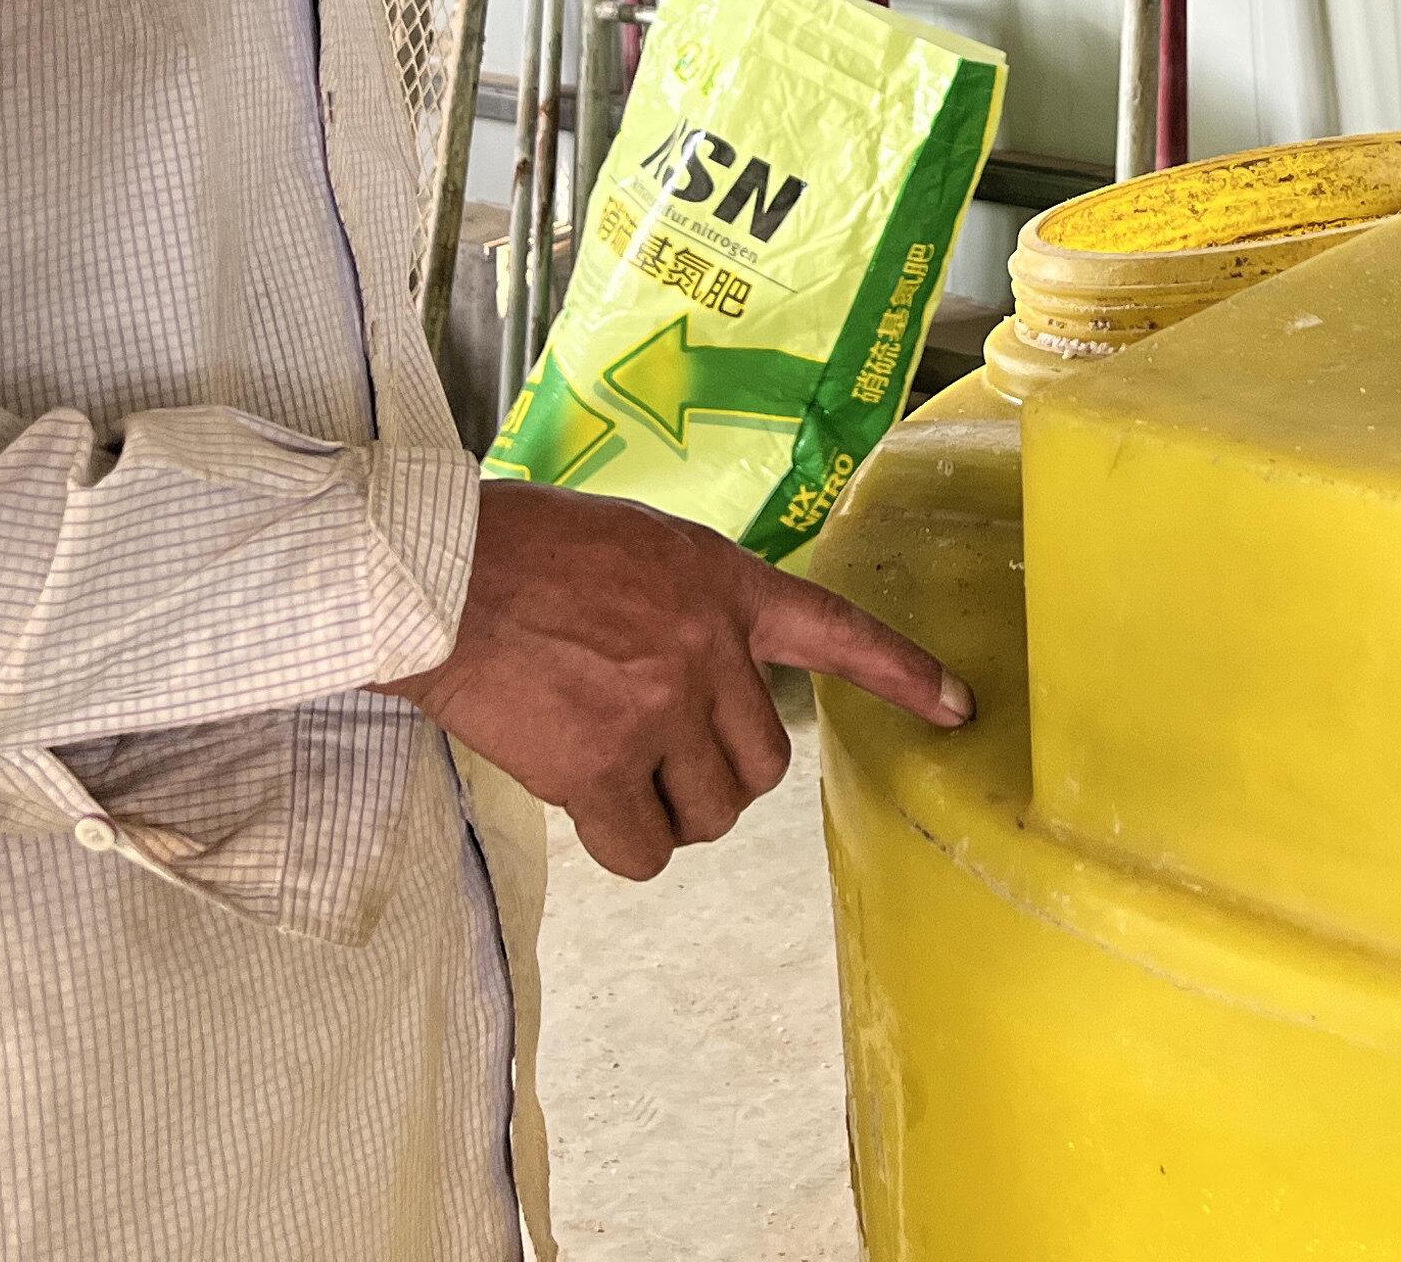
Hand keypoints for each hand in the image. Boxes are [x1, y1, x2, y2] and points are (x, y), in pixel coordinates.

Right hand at [377, 480, 969, 878]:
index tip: (958, 708)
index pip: (834, 630)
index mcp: (721, 583)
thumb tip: (693, 682)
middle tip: (653, 750)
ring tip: (607, 764)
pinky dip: (625, 843)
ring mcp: (662, 709)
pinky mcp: (605, 766)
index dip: (901, 674)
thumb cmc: (521, 554)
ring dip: (668, 810)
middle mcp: (709, 648)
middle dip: (714, 773)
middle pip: (764, 765)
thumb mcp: (635, 549)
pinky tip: (585, 801)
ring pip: (711, 814)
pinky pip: (648, 851)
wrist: (442, 577)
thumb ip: (686, 606)